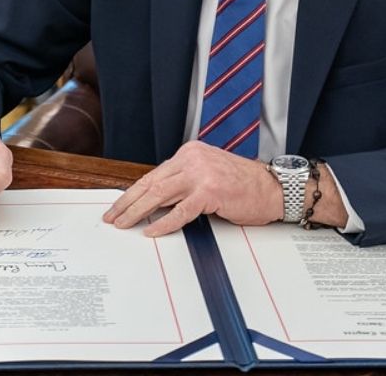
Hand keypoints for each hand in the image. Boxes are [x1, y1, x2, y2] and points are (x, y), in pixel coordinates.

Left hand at [103, 141, 281, 236]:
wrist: (273, 188)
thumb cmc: (244, 186)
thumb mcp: (208, 174)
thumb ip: (184, 182)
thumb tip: (155, 201)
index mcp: (190, 153)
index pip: (153, 174)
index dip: (133, 192)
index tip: (118, 205)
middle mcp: (193, 159)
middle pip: (151, 183)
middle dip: (128, 202)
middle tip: (112, 217)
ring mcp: (201, 174)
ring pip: (159, 194)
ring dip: (138, 212)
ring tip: (124, 224)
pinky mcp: (210, 192)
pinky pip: (180, 211)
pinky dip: (163, 223)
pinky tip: (152, 231)